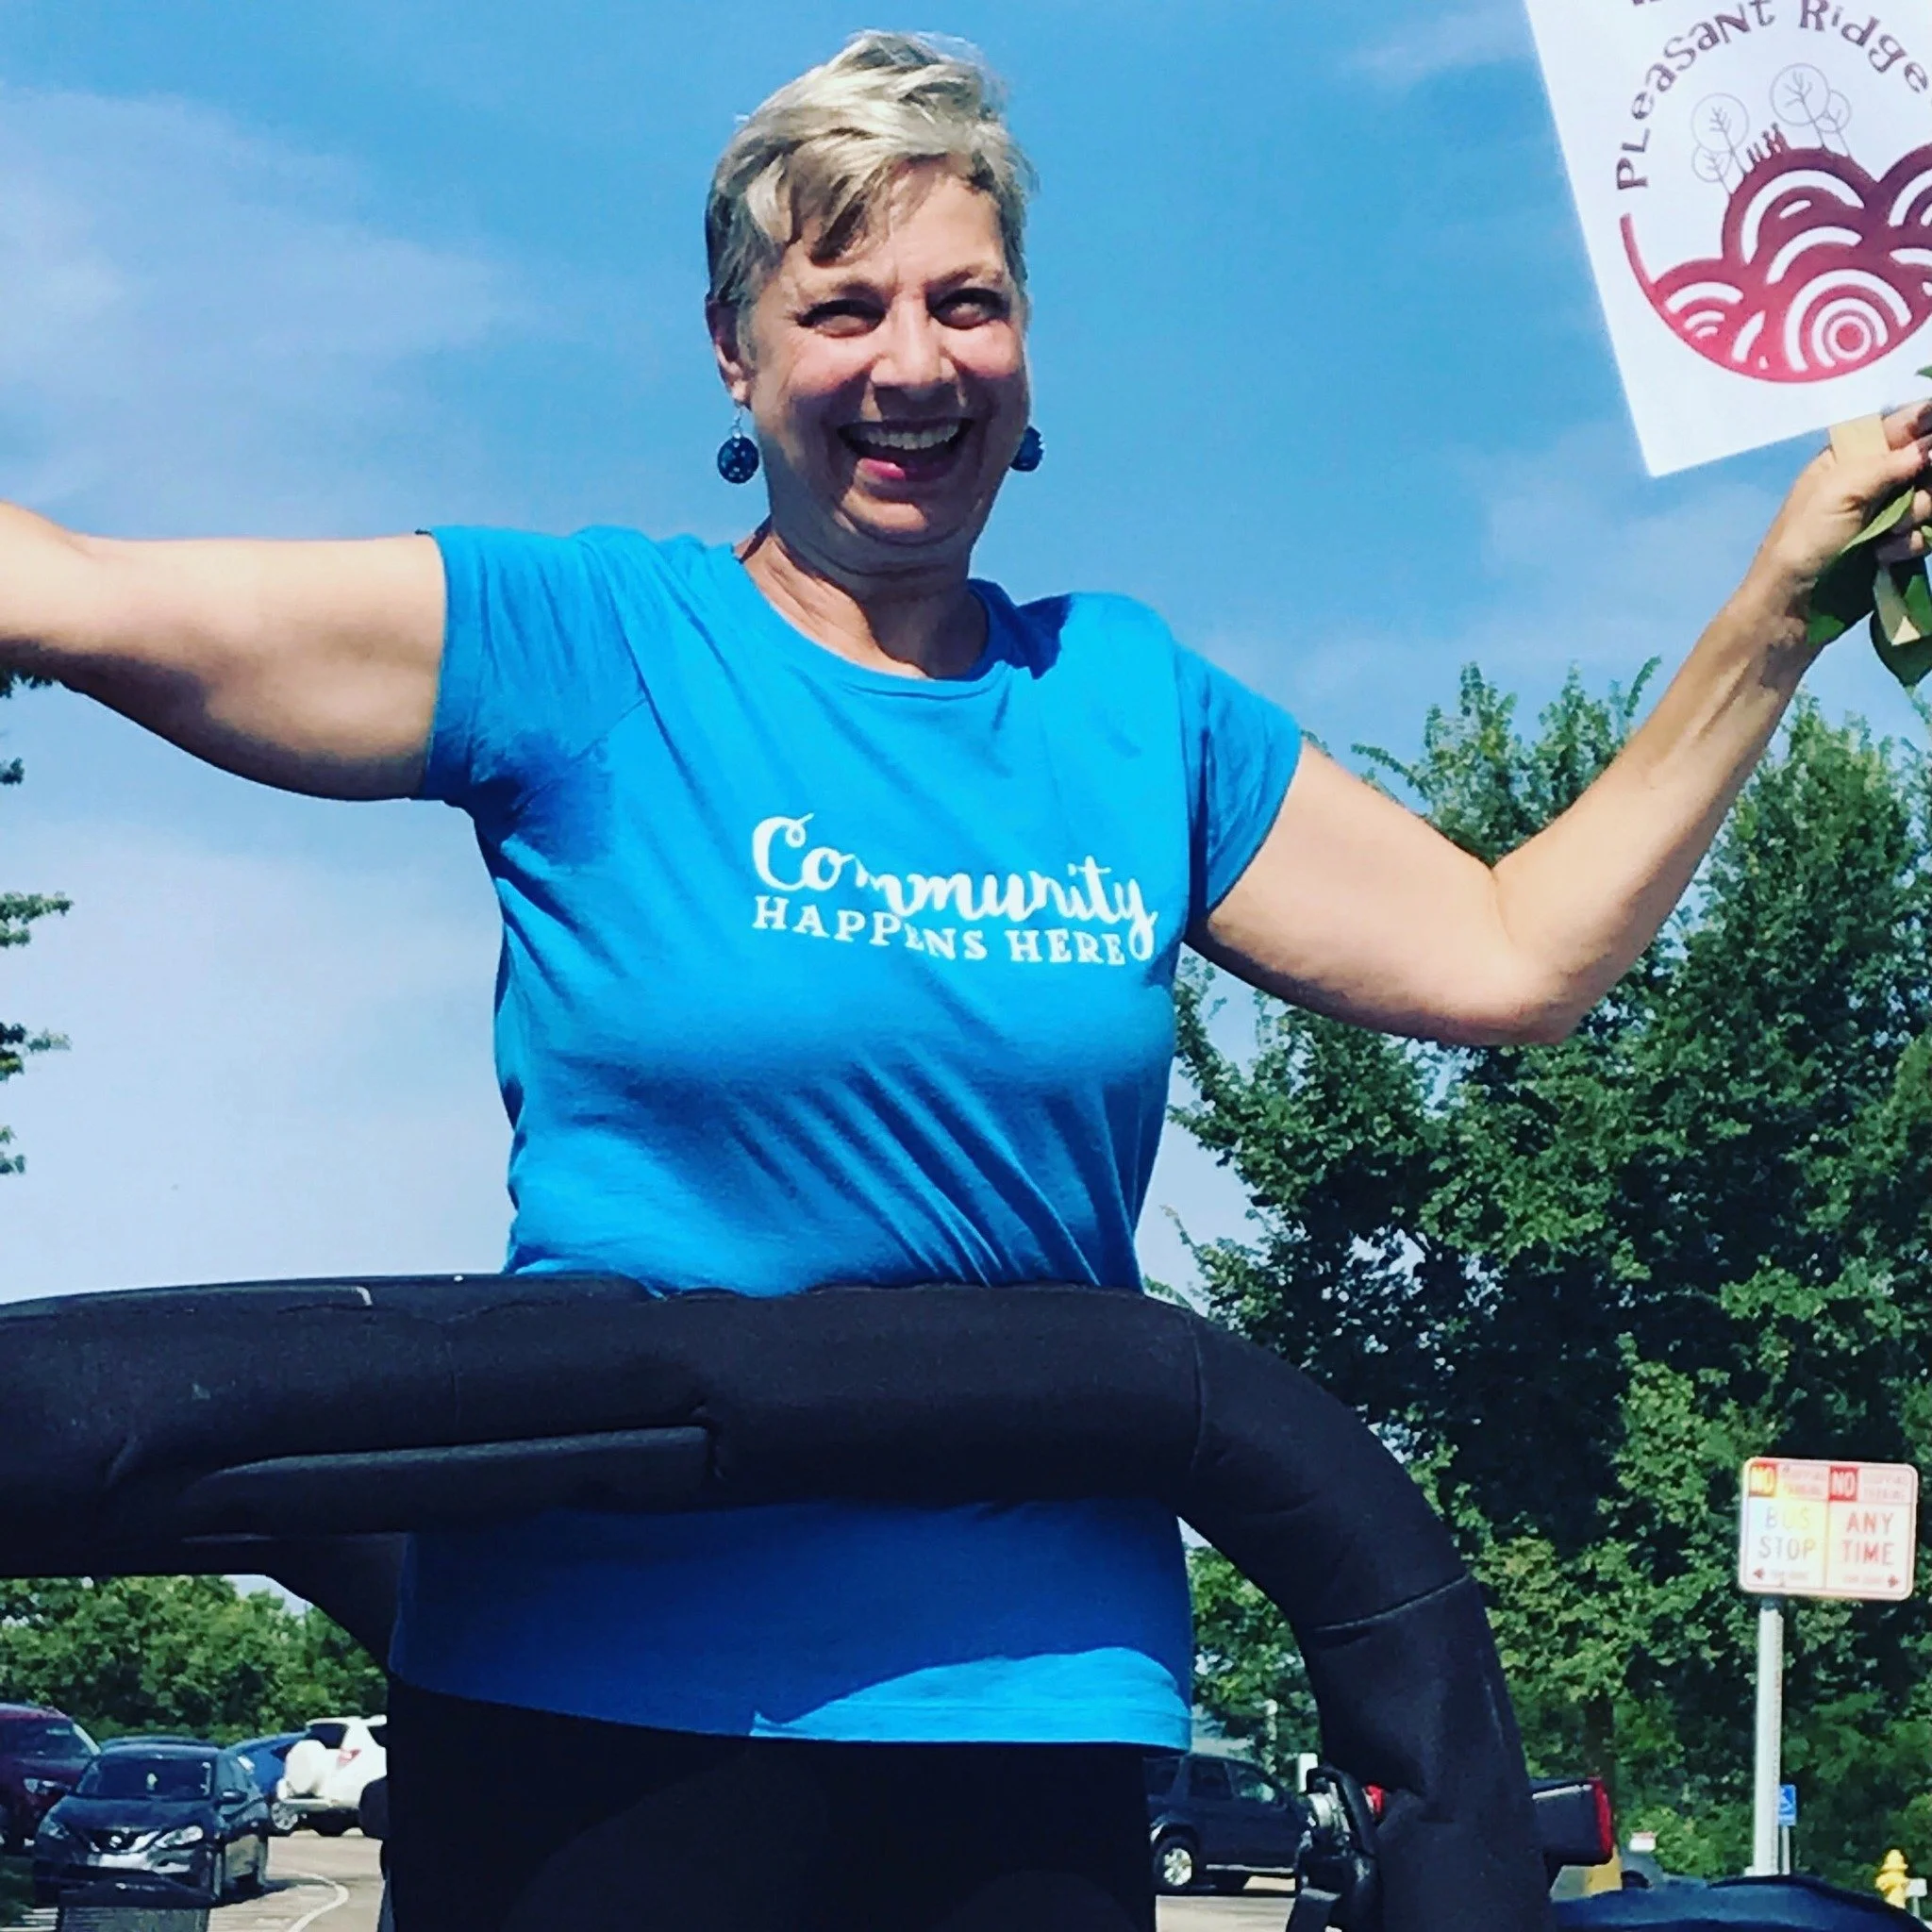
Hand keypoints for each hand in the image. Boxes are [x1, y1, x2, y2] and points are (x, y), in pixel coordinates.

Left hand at [1738, 398, 1931, 637]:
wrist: (1791, 608)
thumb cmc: (1804, 543)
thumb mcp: (1840, 493)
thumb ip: (1887, 463)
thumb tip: (1929, 443)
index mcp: (1851, 456)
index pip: (1904, 424)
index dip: (1927, 427)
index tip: (1928, 453)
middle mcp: (1874, 479)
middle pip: (1926, 463)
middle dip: (1923, 483)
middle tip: (1907, 502)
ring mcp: (1886, 514)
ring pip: (1930, 500)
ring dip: (1915, 517)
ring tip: (1886, 537)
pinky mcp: (1894, 546)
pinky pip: (1925, 534)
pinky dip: (1910, 545)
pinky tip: (1884, 558)